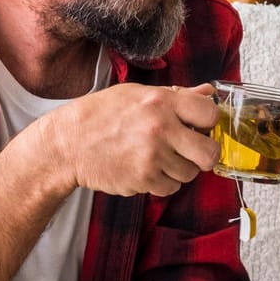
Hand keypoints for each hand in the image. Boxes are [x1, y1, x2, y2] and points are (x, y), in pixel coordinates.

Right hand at [44, 83, 220, 197]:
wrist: (69, 143)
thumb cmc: (101, 115)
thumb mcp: (136, 94)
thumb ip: (176, 94)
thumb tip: (209, 92)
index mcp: (161, 101)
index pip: (210, 114)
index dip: (208, 122)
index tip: (200, 126)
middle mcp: (160, 128)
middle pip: (210, 153)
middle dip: (205, 155)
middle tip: (192, 151)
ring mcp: (152, 156)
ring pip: (190, 173)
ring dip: (179, 169)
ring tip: (159, 158)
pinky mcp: (143, 179)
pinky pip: (170, 188)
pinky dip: (163, 182)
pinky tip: (147, 169)